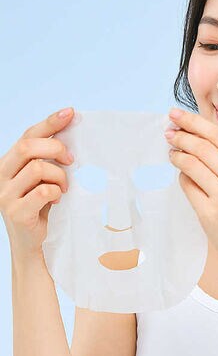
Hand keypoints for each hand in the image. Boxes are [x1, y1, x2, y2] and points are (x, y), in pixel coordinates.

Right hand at [0, 107, 74, 262]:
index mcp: (9, 163)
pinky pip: (44, 191)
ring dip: (60, 176)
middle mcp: (2, 175)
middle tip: (72, 160)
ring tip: (64, 187)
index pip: (28, 135)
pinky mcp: (16, 212)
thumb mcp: (44, 179)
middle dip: (56, 148)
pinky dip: (57, 192)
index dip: (49, 122)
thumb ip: (49, 160)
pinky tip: (59, 199)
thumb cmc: (42, 207)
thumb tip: (72, 134)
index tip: (70, 112)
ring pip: (38, 168)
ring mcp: (6, 194)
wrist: (32, 243)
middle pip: (27, 146)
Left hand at [165, 108, 217, 269]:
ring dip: (177, 155)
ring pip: (192, 164)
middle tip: (168, 132)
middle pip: (203, 147)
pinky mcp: (210, 213)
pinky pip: (188, 186)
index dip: (194, 122)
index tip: (176, 114)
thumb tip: (196, 137)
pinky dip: (182, 177)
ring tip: (171, 152)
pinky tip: (181, 175)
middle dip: (181, 135)